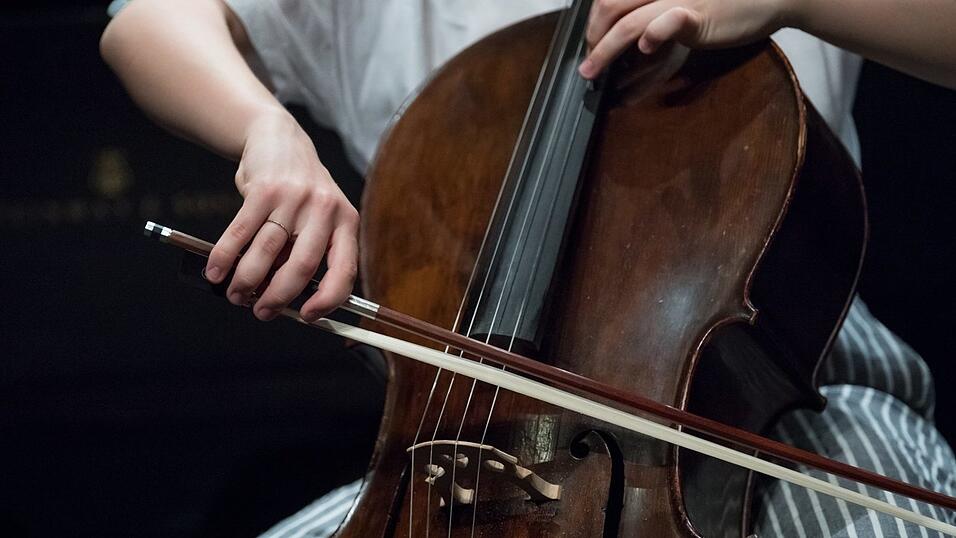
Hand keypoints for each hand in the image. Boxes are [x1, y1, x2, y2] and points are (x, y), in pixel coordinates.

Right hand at [204, 110, 358, 321]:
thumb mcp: (318, 218)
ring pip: (267, 251)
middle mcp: (325, 209)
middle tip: (261, 312)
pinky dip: (225, 257)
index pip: (345, 270)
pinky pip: (241, 232)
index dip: (328, 300)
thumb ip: (306, 253)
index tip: (307, 317)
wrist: (278, 139)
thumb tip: (281, 299)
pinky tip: (216, 273)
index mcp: (346, 222)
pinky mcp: (264, 189)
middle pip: (302, 266)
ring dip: (247, 281)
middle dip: (278, 297)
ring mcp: (294, 198)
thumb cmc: (299, 193)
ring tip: (236, 295)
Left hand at [579, 0, 790, 78]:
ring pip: (629, 20)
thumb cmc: (728, 0)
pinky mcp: (698, 14)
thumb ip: (655, 10)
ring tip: (593, 70)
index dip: (594, 20)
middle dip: (593, 36)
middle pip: (610, 6)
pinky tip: (644, 48)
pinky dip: (651, 35)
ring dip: (605, 49)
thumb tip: (629, 35)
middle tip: (590, 60)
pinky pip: (667, 21)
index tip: (591, 41)